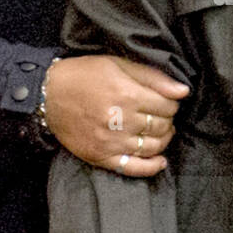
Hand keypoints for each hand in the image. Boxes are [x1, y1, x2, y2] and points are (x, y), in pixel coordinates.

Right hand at [42, 55, 189, 173]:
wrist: (48, 95)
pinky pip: (133, 168)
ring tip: (160, 131)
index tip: (168, 100)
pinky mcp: (101, 157)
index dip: (172, 103)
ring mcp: (110, 142)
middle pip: (161, 126)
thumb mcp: (118, 65)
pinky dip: (151, 167)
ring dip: (163, 140)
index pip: (167, 105)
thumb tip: (183, 91)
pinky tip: (160, 161)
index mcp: (126, 94)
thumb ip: (153, 78)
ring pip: (152, 147)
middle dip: (168, 120)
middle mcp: (120, 120)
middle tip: (162, 114)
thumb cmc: (84, 75)